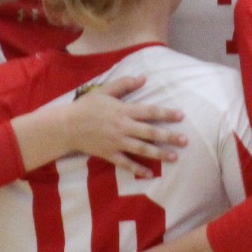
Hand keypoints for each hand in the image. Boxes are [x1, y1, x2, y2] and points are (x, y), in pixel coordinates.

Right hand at [69, 76, 186, 178]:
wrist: (67, 126)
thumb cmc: (86, 107)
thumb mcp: (104, 91)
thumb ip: (124, 84)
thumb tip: (143, 78)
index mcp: (123, 110)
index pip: (149, 111)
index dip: (166, 113)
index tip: (181, 116)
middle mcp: (123, 127)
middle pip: (150, 132)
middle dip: (169, 136)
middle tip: (185, 140)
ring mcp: (117, 142)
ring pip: (142, 149)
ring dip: (159, 154)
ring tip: (174, 157)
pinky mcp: (109, 154)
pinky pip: (126, 163)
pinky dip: (137, 169)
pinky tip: (149, 174)